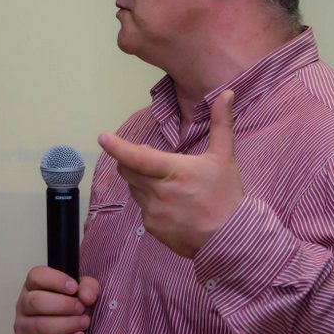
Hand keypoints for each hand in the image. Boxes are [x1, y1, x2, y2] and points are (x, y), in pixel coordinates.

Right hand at [13, 266, 100, 333]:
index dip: (56, 280)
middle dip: (64, 305)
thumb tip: (86, 297)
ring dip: (67, 325)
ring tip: (84, 323)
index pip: (36, 276)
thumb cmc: (69, 310)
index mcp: (32, 286)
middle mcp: (23, 305)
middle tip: (81, 309)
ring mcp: (22, 327)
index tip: (74, 287)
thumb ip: (88, 287)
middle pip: (36, 301)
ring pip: (40, 326)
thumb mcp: (81, 292)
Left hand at [98, 89, 243, 258]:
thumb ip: (221, 123)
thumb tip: (226, 93)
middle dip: (131, 160)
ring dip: (141, 180)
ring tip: (166, 182)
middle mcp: (160, 192)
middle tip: (148, 156)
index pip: (137, 157)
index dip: (117, 147)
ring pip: (134, 188)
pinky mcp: (152, 228)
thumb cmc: (226, 195)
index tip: (103, 137)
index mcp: (174, 171)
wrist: (230, 239)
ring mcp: (154, 212)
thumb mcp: (225, 157)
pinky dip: (149, 200)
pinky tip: (170, 203)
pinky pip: (142, 207)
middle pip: (128, 171)